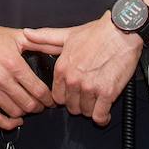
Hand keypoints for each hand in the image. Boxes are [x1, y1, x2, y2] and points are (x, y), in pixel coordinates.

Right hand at [0, 7, 53, 128]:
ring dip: (26, 113)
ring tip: (29, 108)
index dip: (49, 98)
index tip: (51, 100)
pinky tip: (16, 120)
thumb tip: (60, 48)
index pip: (38, 90)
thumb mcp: (18, 36)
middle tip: (42, 105)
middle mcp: (1, 78)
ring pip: (14, 111)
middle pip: (28, 104)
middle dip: (40, 107)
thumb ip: (40, 43)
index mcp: (14, 64)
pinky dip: (8, 124)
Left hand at [23, 12, 141, 125]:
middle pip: (70, 107)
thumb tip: (26, 34)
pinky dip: (102, 117)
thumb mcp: (67, 35)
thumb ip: (45, 38)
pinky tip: (104, 112)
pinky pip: (100, 116)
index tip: (73, 94)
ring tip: (96, 100)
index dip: (65, 97)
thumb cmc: (96, 33)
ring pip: (85, 112)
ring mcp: (89, 87)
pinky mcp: (107, 93)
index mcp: (62, 68)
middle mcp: (73, 79)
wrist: (121, 31)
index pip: (56, 97)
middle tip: (86, 96)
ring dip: (91, 109)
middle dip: (78, 103)